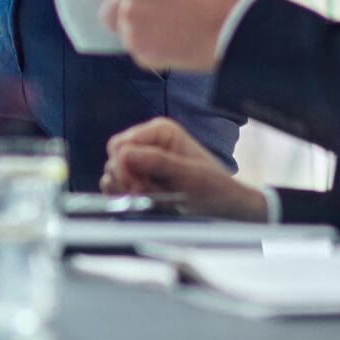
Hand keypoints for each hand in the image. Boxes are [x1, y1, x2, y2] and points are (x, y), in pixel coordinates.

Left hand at [97, 0, 248, 71]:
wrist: (235, 24)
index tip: (120, 2)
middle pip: (107, 11)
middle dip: (123, 20)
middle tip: (151, 25)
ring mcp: (131, 15)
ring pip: (122, 33)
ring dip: (140, 37)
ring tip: (171, 33)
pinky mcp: (137, 42)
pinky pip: (137, 52)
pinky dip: (152, 54)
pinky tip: (175, 45)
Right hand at [101, 117, 267, 221]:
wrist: (225, 207)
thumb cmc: (214, 188)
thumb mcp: (190, 175)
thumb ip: (158, 162)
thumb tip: (125, 155)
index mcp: (160, 132)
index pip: (120, 145)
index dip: (123, 167)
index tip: (139, 187)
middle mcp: (148, 142)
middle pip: (114, 157)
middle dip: (125, 179)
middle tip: (146, 193)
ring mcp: (143, 159)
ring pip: (113, 172)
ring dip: (127, 189)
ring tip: (152, 196)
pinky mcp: (141, 177)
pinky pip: (118, 184)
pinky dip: (127, 195)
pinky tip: (146, 199)